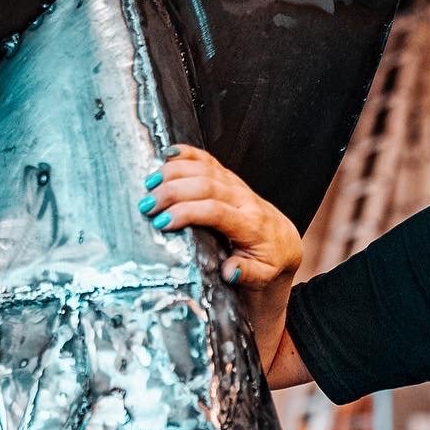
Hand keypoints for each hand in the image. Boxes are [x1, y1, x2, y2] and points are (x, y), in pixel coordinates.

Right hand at [137, 144, 303, 290]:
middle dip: (172, 193)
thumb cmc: (268, 261)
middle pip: (205, 185)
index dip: (187, 213)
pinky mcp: (229, 178)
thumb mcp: (263, 276)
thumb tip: (231, 272)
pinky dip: (187, 154)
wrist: (282, 242)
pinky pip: (207, 159)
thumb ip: (248, 274)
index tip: (162, 223)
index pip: (215, 211)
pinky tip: (166, 155)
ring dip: (173, 172)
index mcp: (251, 225)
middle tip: (146, 205)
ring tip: (149, 184)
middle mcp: (244, 199)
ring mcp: (236, 185)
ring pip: (204, 168)